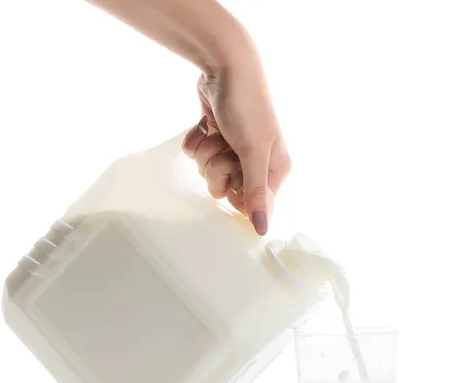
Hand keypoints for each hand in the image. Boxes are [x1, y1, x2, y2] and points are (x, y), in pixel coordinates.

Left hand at [182, 68, 290, 235]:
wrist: (225, 65)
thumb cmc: (247, 106)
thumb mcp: (254, 152)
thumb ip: (257, 192)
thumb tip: (263, 229)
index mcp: (274, 169)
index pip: (250, 203)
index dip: (236, 192)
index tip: (235, 173)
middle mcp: (255, 163)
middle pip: (225, 189)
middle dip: (218, 169)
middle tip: (226, 149)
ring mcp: (232, 151)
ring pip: (207, 173)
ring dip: (206, 153)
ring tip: (217, 133)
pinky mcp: (213, 139)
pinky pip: (195, 156)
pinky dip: (197, 140)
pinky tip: (206, 125)